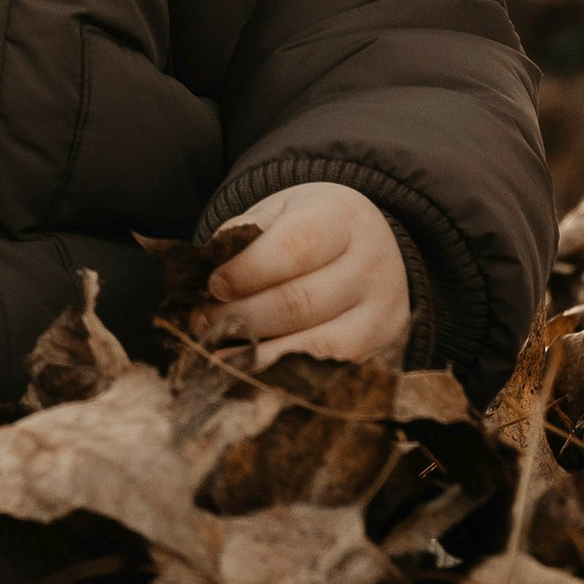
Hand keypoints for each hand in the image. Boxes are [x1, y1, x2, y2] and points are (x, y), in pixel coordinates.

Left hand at [199, 181, 410, 366]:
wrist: (371, 244)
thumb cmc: (312, 228)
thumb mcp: (282, 211)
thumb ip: (248, 233)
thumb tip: (207, 268)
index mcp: (343, 219)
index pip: (295, 247)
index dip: (248, 271)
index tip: (213, 286)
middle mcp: (370, 265)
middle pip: (301, 302)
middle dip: (243, 316)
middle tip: (203, 321)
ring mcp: (380, 311)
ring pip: (315, 343)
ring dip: (259, 352)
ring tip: (219, 350)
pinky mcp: (378, 347)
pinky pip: (329, 370)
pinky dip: (284, 371)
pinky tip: (250, 367)